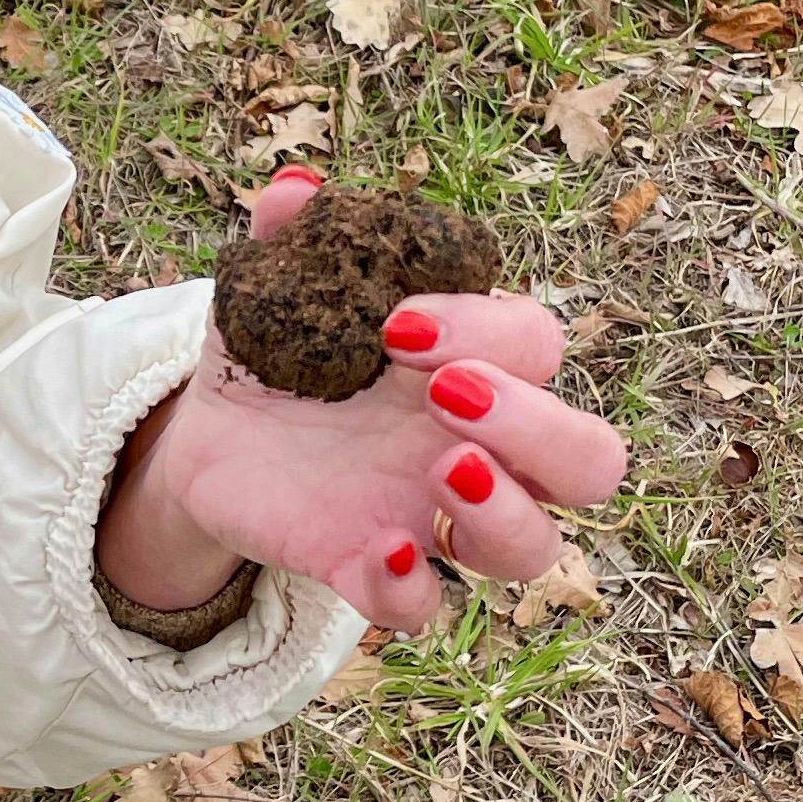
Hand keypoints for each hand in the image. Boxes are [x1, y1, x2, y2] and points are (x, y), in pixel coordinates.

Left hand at [95, 168, 629, 632]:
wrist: (210, 440)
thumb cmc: (281, 354)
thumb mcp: (274, 293)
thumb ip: (292, 241)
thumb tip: (293, 190)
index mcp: (473, 364)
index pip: (537, 345)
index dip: (486, 329)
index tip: (394, 326)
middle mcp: (481, 448)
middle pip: (592, 459)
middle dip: (536, 425)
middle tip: (442, 397)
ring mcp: (436, 519)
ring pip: (538, 549)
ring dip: (507, 511)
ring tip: (443, 467)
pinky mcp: (373, 572)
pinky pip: (423, 611)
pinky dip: (411, 592)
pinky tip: (380, 553)